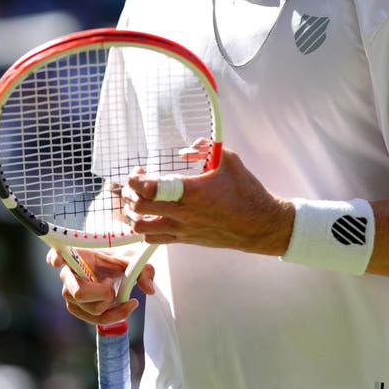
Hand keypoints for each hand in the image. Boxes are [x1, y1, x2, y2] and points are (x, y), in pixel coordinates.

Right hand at [46, 246, 155, 325]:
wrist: (116, 267)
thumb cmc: (118, 260)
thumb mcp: (133, 259)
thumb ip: (143, 270)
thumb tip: (149, 289)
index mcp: (76, 256)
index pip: (56, 255)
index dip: (55, 258)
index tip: (58, 261)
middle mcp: (68, 275)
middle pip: (80, 293)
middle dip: (103, 293)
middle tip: (111, 283)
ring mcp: (70, 293)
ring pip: (89, 308)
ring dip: (110, 304)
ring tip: (116, 290)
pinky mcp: (77, 307)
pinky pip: (93, 319)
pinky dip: (114, 315)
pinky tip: (127, 305)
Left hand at [123, 147, 294, 255]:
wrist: (259, 224)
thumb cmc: (246, 192)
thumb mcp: (229, 159)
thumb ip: (206, 147)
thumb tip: (186, 149)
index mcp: (192, 191)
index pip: (150, 188)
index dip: (135, 179)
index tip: (138, 172)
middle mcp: (184, 213)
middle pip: (139, 207)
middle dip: (130, 193)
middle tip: (136, 183)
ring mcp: (183, 229)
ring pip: (141, 227)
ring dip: (134, 214)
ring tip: (139, 201)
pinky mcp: (185, 239)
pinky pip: (154, 240)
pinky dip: (146, 229)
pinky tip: (152, 217)